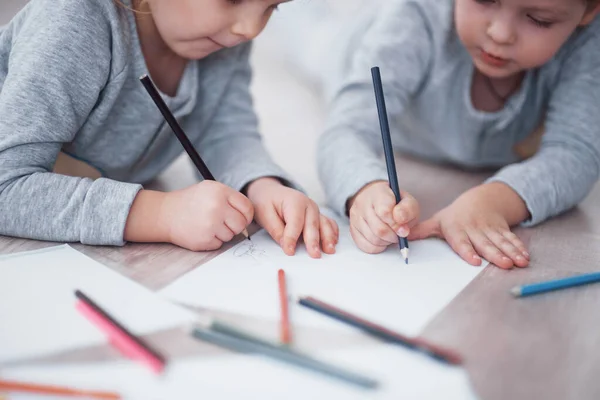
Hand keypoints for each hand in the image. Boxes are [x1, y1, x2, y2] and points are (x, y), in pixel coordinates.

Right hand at [125, 181, 253, 250]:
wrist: (165, 214)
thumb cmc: (190, 202)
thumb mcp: (210, 189)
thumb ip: (230, 199)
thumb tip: (249, 216)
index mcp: (220, 191)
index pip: (247, 207)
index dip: (246, 215)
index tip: (241, 218)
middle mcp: (217, 206)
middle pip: (241, 224)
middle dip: (235, 226)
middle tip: (223, 223)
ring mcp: (210, 224)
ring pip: (231, 236)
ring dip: (222, 233)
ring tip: (208, 224)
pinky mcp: (204, 239)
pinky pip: (219, 244)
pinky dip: (213, 241)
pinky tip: (201, 231)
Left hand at [246, 177, 338, 257]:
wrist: (272, 193)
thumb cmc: (267, 203)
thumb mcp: (264, 214)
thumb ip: (275, 229)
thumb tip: (285, 244)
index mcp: (294, 201)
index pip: (295, 222)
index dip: (292, 237)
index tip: (290, 251)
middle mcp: (308, 205)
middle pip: (312, 224)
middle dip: (313, 241)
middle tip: (315, 255)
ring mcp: (315, 211)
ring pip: (324, 225)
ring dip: (328, 238)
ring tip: (329, 251)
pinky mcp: (318, 217)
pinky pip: (329, 224)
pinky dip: (332, 233)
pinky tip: (333, 243)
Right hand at [347, 181, 419, 253]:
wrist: (378, 201)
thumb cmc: (395, 203)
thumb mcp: (408, 202)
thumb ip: (408, 212)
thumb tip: (403, 230)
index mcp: (378, 193)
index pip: (385, 212)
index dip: (396, 224)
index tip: (403, 226)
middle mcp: (362, 203)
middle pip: (379, 229)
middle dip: (394, 235)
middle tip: (399, 233)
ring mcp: (355, 217)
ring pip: (373, 239)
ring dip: (387, 241)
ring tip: (391, 234)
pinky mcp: (352, 230)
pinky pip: (367, 246)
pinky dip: (378, 247)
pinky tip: (382, 239)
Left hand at [409, 182, 529, 268]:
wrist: (480, 200)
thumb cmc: (455, 216)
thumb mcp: (438, 221)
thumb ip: (422, 231)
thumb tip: (401, 236)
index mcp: (457, 230)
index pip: (462, 242)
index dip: (468, 251)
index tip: (475, 260)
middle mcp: (474, 230)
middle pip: (485, 244)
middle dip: (496, 254)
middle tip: (504, 264)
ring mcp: (490, 229)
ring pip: (501, 242)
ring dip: (511, 252)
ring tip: (519, 262)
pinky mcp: (502, 229)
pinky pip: (511, 239)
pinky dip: (519, 247)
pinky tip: (525, 257)